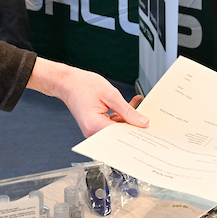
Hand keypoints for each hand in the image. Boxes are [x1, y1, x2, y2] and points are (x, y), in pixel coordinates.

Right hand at [27, 59, 148, 136]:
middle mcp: (92, 132)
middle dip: (134, 123)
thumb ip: (127, 110)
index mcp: (94, 126)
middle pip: (120, 134)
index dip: (136, 131)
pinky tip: (130, 104)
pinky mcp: (95, 125)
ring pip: (117, 128)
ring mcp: (93, 129)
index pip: (121, 135)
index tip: (149, 129)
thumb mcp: (111, 94)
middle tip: (147, 116)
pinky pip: (112, 123)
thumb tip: (142, 122)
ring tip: (138, 104)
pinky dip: (121, 115)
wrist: (67, 81)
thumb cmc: (83, 85)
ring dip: (128, 117)